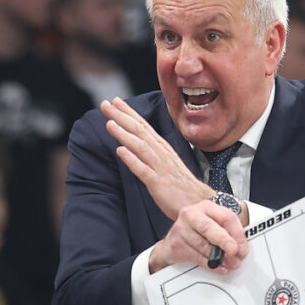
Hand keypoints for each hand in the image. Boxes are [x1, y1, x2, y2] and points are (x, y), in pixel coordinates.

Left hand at [102, 98, 212, 219]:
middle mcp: (161, 154)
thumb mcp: (166, 164)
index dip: (129, 113)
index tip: (115, 101)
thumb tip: (134, 144)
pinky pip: (144, 170)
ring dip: (124, 134)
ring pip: (140, 147)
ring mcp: (160, 168)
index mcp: (162, 148)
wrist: (199, 203)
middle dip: (122, 117)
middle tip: (105, 104)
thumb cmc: (181, 186)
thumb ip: (152, 153)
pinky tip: (121, 151)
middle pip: (140, 131)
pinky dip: (132, 160)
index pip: (143, 126)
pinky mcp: (159, 184)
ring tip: (109, 123)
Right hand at [149, 200, 248, 273]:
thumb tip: (240, 248)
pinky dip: (210, 265)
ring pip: (203, 246)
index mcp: (206, 207)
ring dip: (219, 258)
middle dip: (224, 241)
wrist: (174, 241)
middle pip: (209, 227)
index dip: (237, 233)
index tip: (242, 247)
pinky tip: (218, 267)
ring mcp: (181, 229)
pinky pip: (196, 257)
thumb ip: (227, 233)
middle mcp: (192, 215)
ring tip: (230, 264)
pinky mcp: (176, 244)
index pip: (226, 217)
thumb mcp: (214, 226)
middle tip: (234, 251)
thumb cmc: (197, 232)